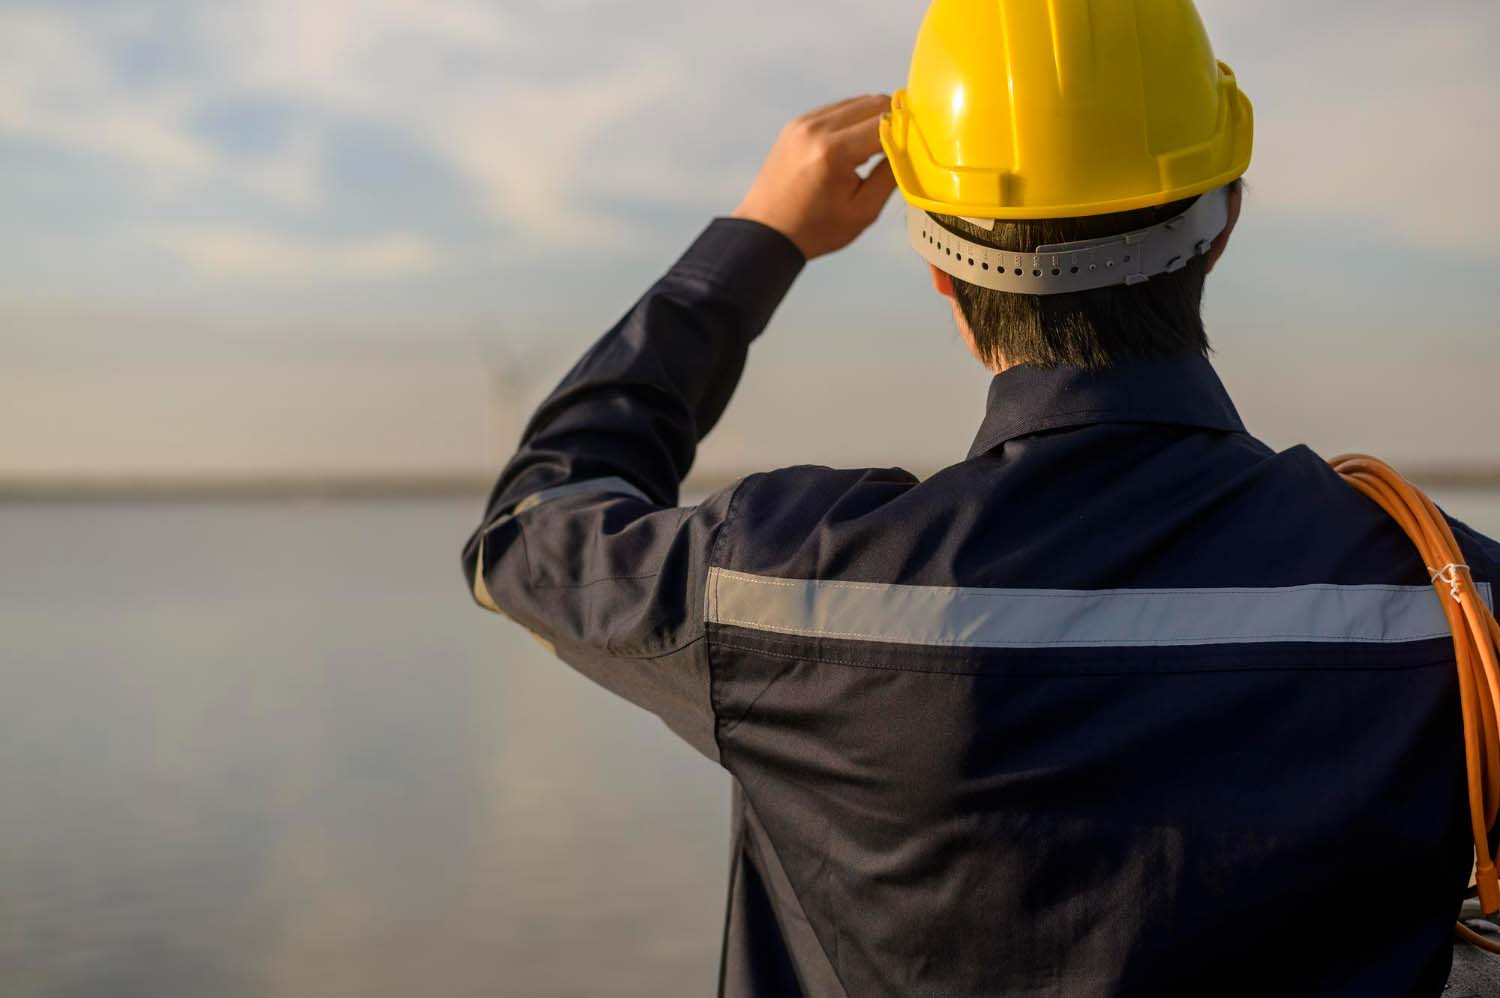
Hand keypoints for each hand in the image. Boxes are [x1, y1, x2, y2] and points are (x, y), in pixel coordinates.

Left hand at [733, 95, 898, 260]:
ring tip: (880, 146)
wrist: (766, 233)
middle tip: (905, 142)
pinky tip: (856, 144)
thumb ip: (890, 175)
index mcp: (834, 151)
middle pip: (872, 103)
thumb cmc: (816, 230)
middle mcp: (817, 128)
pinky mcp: (796, 124)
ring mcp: (803, 122)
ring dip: (873, 118)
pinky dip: (852, 120)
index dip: (908, 127)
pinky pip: (836, 110)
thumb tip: (911, 147)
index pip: (886, 120)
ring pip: (855, 103)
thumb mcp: (862, 211)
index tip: (922, 138)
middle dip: (894, 119)